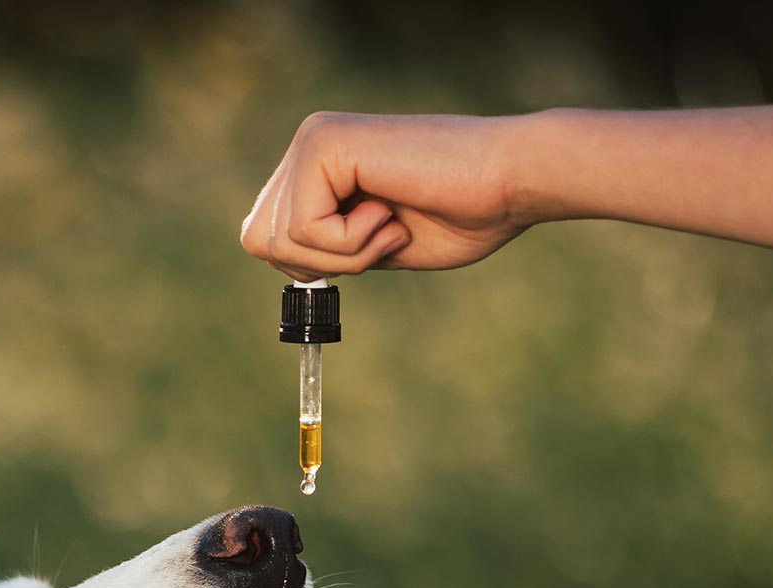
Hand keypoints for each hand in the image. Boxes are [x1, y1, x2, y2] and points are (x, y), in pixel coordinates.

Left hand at [240, 112, 531, 279]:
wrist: (514, 183)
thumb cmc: (463, 215)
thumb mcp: (373, 245)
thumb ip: (324, 248)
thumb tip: (279, 261)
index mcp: (316, 166)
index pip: (263, 238)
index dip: (315, 263)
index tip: (374, 242)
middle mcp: (308, 144)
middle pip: (258, 241)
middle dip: (323, 262)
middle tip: (384, 234)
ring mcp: (313, 139)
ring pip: (277, 240)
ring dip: (344, 255)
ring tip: (392, 221)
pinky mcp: (323, 143)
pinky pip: (302, 229)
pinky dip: (351, 242)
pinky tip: (390, 209)